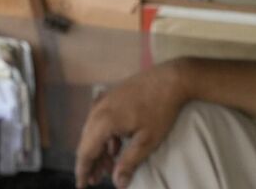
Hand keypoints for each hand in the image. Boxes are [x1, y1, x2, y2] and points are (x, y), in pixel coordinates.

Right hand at [76, 62, 189, 187]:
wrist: (172, 78)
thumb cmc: (161, 110)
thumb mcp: (147, 140)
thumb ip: (129, 162)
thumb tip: (118, 183)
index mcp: (103, 121)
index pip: (85, 152)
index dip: (83, 171)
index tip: (83, 186)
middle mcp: (98, 110)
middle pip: (87, 142)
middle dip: (91, 162)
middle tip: (97, 180)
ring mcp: (104, 101)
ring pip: (93, 131)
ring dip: (99, 150)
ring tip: (107, 167)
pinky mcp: (112, 97)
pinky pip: (101, 121)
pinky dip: (105, 137)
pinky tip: (115, 148)